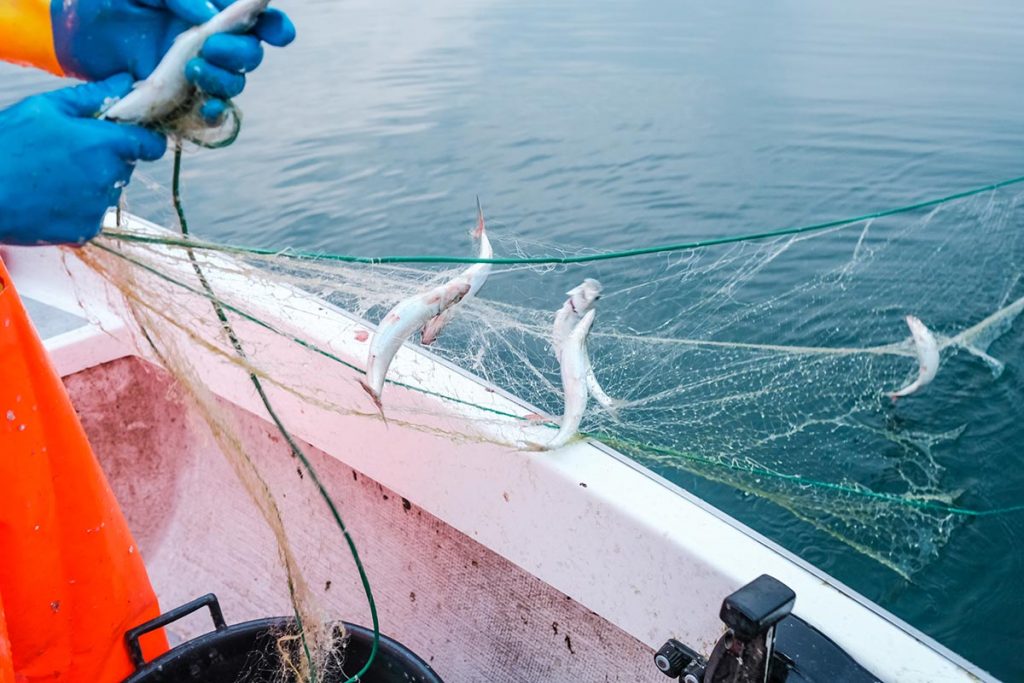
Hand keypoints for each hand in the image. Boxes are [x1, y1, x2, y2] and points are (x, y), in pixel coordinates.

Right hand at [0, 76, 166, 245]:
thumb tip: (127, 81)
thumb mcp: (44, 108)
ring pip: (109, 190)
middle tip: (67, 151)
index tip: (130, 134)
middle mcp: (109, 178)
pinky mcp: (86, 230)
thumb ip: (92, 96)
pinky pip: (92, 214)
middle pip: (125, 165)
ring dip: (91, 182)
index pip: (152, 144)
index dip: (144, 138)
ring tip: (52, 175)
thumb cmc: (6, 145)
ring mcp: (99, 207)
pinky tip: (49, 196)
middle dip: (106, 156)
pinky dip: (77, 206)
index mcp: (105, 143)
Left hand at [52, 0, 295, 119]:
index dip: (275, 27)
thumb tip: (211, 15)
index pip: (257, 20)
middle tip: (210, 46)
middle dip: (239, 53)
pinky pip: (211, 112)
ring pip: (235, 84)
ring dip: (224, 80)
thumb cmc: (111, 1)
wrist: (75, 31)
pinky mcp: (180, 97)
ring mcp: (197, 71)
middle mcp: (211, 42)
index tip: (276, 33)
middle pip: (250, 56)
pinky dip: (214, 112)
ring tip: (194, 69)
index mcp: (210, 11)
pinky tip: (205, 106)